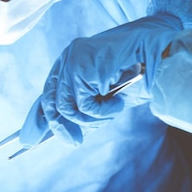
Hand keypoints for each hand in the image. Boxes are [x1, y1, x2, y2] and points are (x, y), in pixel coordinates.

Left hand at [20, 14, 180, 146]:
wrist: (159, 48)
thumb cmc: (137, 70)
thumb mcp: (105, 94)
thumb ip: (85, 109)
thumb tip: (67, 135)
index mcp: (69, 62)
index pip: (48, 93)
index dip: (42, 117)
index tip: (32, 139)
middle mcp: (66, 59)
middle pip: (51, 102)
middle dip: (61, 128)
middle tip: (75, 142)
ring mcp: (72, 61)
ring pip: (67, 108)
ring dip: (92, 118)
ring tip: (114, 110)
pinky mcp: (82, 67)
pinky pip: (84, 105)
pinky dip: (103, 111)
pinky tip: (119, 102)